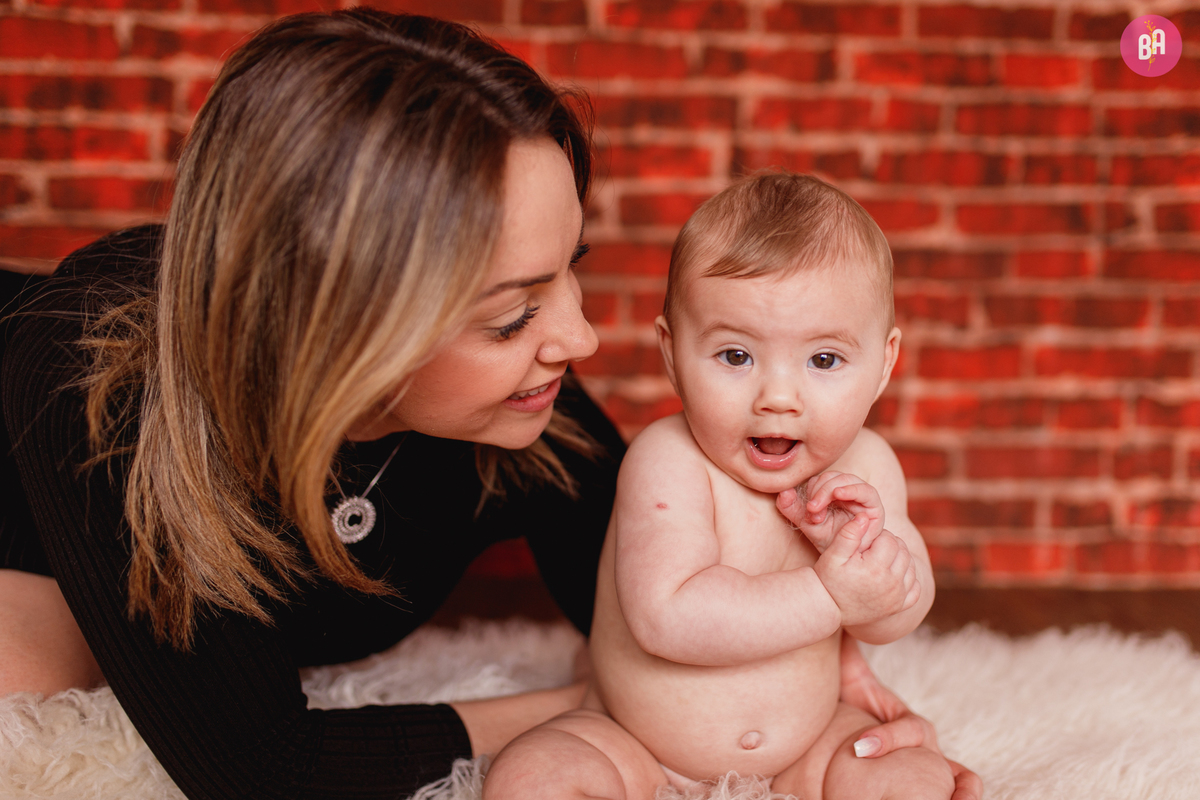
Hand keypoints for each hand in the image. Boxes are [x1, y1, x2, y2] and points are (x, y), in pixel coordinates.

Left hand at [778, 471, 884, 553]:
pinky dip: (851, 489)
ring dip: (829, 490)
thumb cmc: (829, 541)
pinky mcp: (874, 505)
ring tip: (819, 507)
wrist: (846, 560)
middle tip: (812, 510)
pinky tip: (839, 494)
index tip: (808, 510)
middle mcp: (847, 490)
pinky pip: (865, 490)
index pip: (820, 479)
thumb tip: (783, 491)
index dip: (811, 490)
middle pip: (832, 476)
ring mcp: (862, 496)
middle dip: (819, 491)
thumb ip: (792, 508)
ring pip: (845, 479)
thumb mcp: (806, 523)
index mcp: (832, 492)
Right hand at [810, 509, 918, 627]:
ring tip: (879, 560)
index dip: (878, 536)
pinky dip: (908, 578)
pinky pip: (916, 587)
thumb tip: (865, 516)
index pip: (890, 540)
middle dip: (889, 545)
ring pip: (911, 566)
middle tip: (871, 550)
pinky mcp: (898, 606)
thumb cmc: (828, 579)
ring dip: (898, 559)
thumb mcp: (833, 555)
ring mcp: (897, 597)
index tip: (865, 542)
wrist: (828, 608)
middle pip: (902, 551)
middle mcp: (891, 583)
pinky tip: (893, 575)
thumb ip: (849, 534)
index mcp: (875, 568)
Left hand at [839, 633, 982, 799]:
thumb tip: (842, 620)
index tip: (858, 748)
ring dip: (964, 795)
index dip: (887, 738)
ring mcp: (929, 770)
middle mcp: (926, 749)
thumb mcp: (851, 682)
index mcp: (910, 725)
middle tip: (951, 793)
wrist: (847, 733)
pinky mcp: (926, 788)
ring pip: (961, 781)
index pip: (911, 730)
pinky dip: (957, 799)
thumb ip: (849, 653)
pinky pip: (951, 793)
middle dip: (952, 779)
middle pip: (946, 763)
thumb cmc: (851, 708)